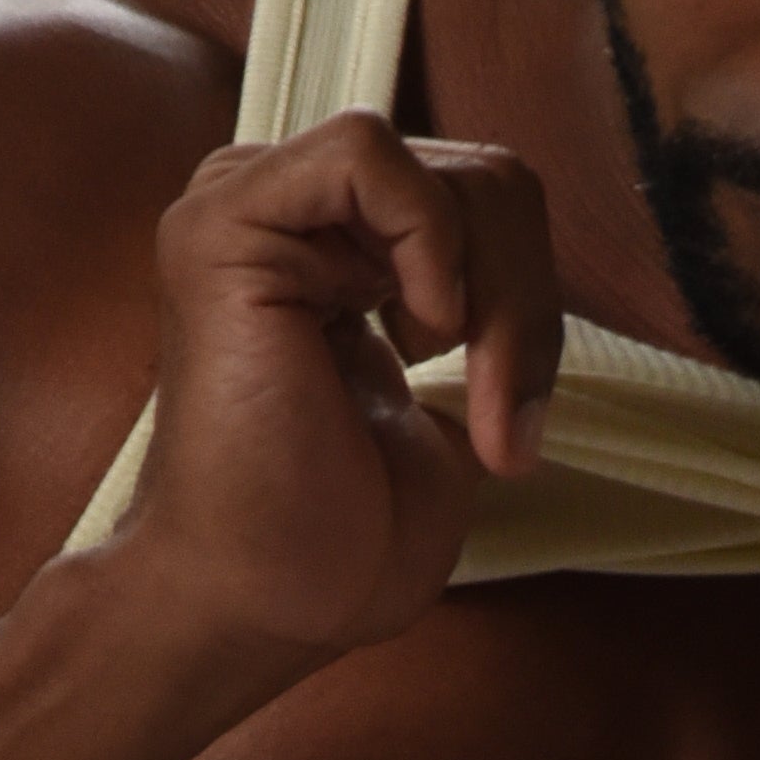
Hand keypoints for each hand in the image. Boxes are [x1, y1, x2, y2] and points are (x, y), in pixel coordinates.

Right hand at [114, 119, 561, 685]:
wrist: (258, 606)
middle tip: (506, 419)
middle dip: (527, 303)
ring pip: (446, 170)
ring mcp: (250, 209)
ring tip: (469, 400)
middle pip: (482, 180)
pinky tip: (413, 333)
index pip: (485, 202)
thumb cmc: (334, 541)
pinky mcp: (223, 224)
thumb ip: (484, 311)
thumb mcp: (454, 407)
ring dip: (495, 296)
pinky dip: (428, 238)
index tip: (512, 426)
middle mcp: (291, 216)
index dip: (533, 303)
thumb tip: (535, 268)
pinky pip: (365, 154)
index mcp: (339, 249)